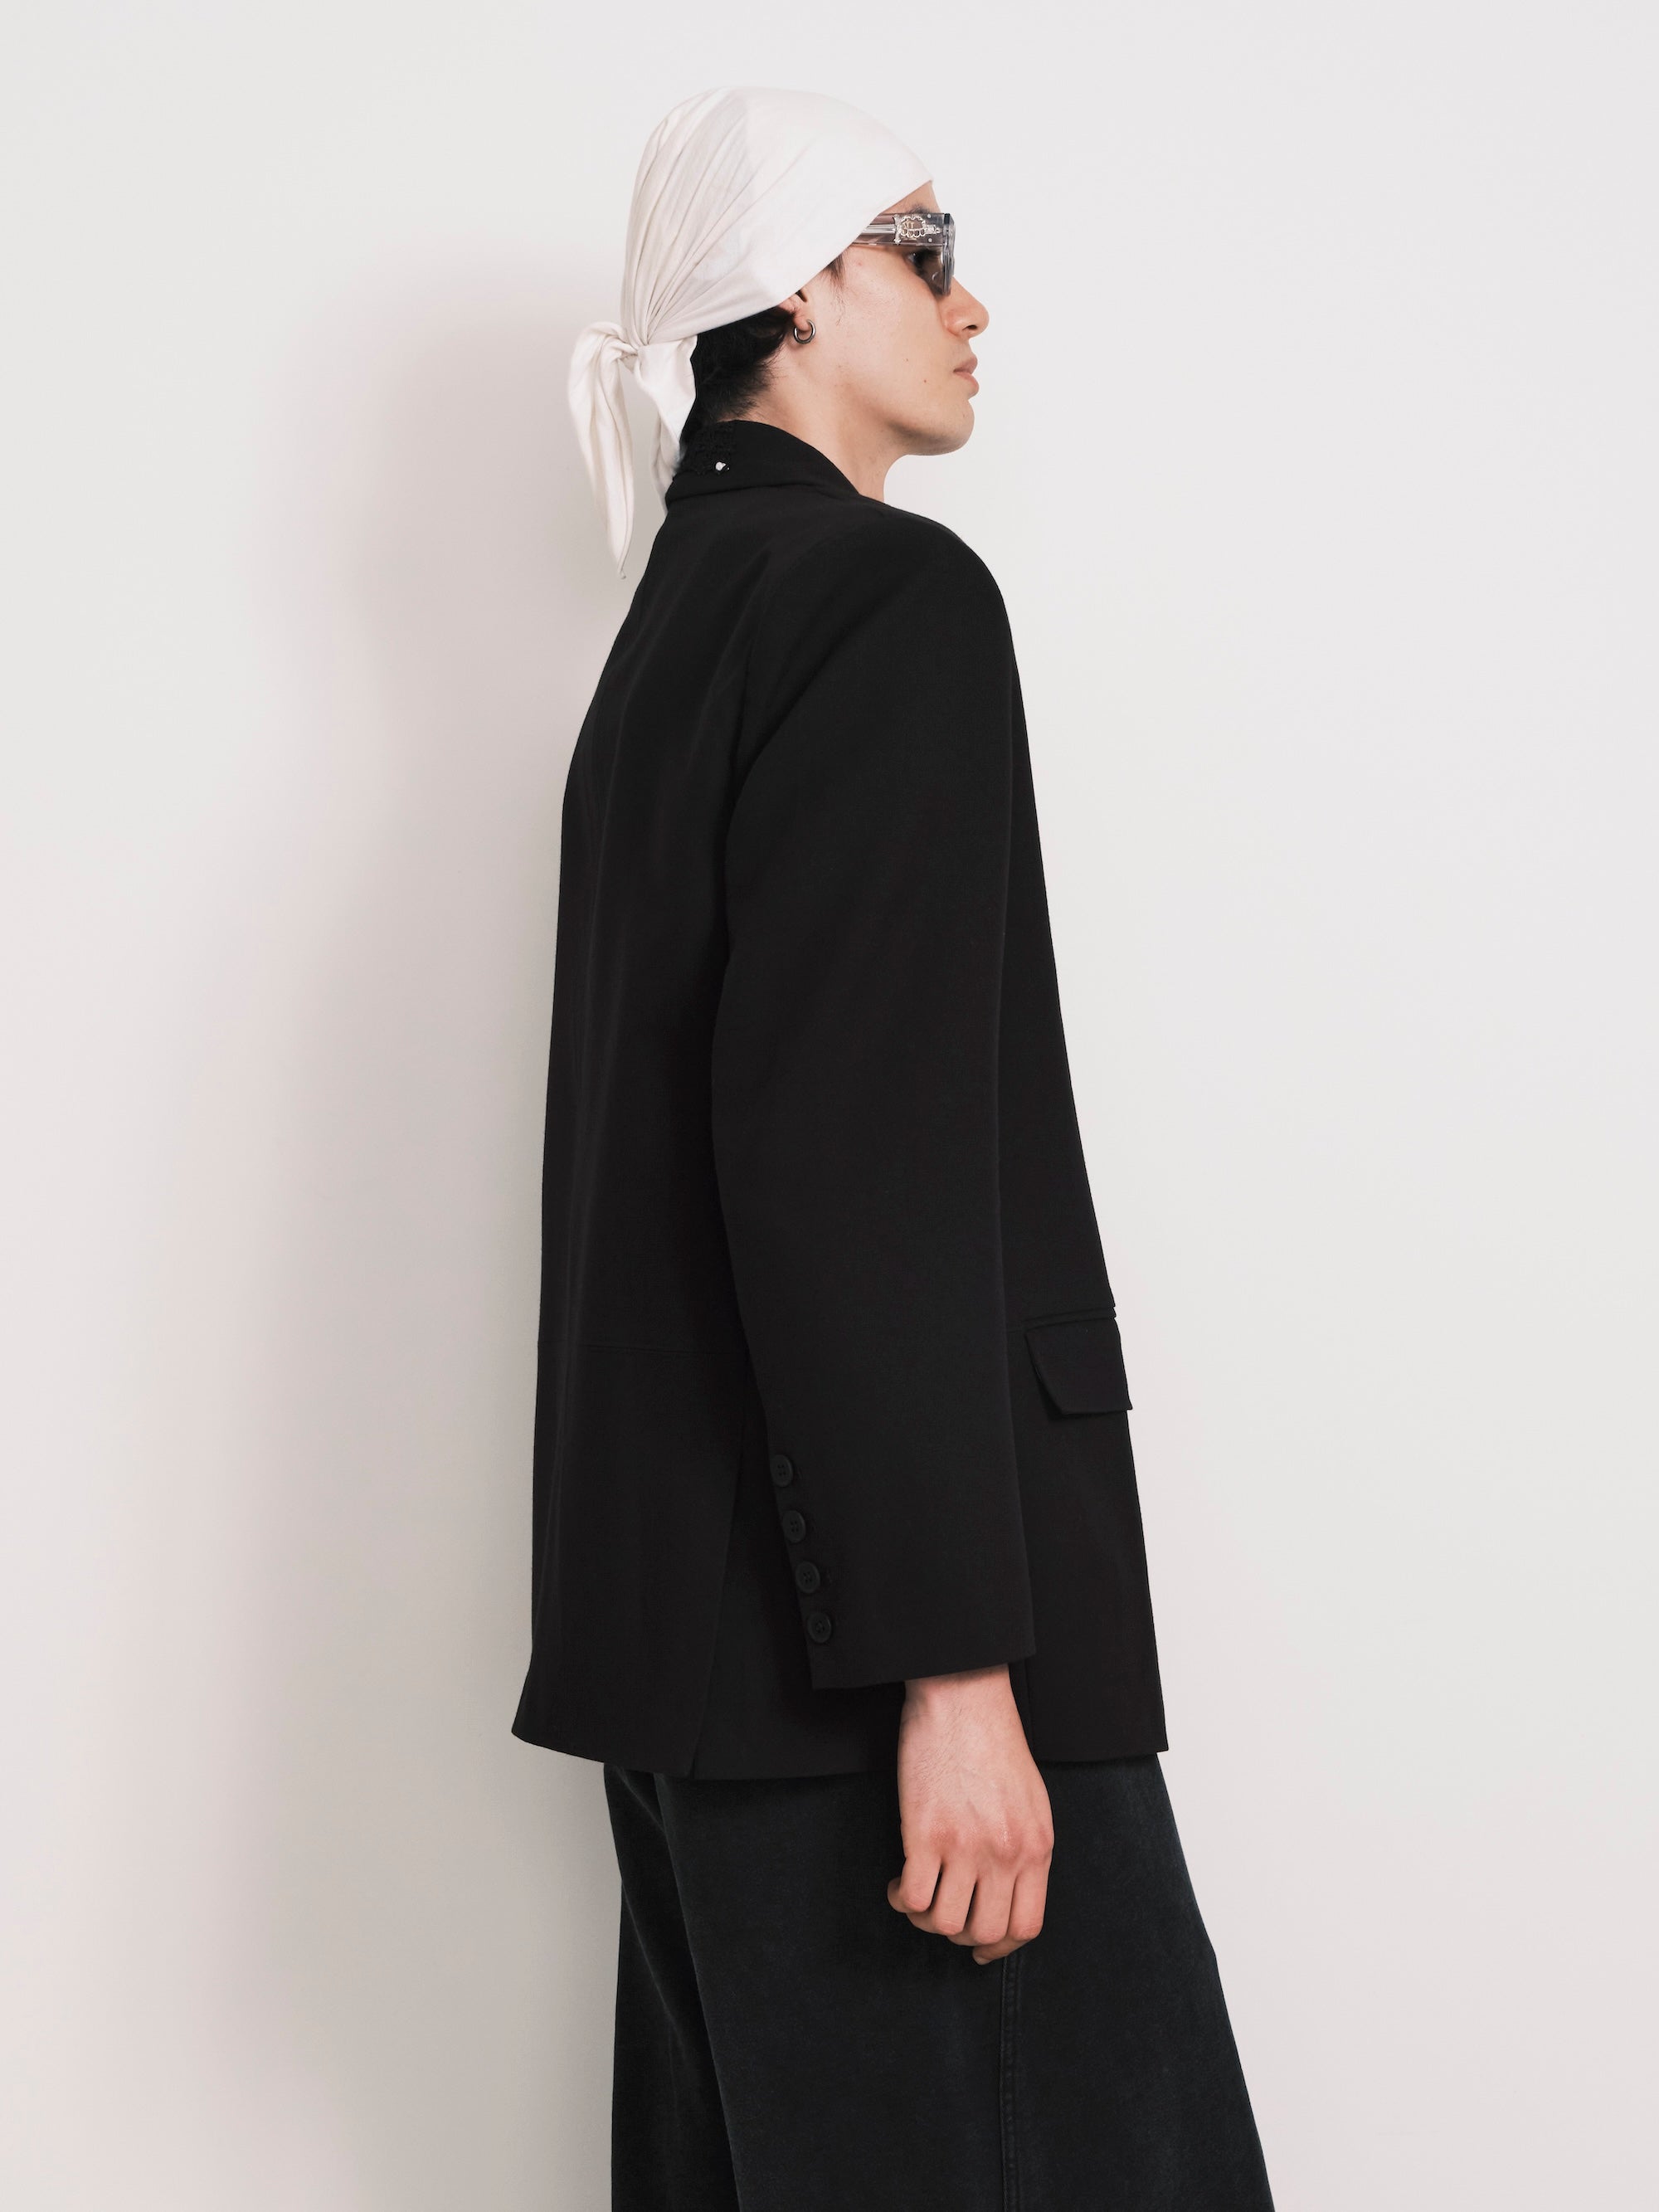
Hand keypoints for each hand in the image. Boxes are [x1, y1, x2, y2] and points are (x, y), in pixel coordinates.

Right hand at [886, 1664, 1053, 1963]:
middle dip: (960, 1934)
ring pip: (946, 1923)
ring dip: (926, 1919)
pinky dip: (902, 1900)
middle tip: (942, 1911)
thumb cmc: (993, 1741)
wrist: (963, 1695)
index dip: (999, 1947)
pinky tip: (899, 1882)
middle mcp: (1006, 1854)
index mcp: (1036, 1846)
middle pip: (985, 1931)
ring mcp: (966, 1846)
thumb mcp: (1030, 1800)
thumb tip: (1007, 1891)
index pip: (1026, 1926)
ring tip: (918, 1893)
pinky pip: (913, 1898)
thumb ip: (1024, 1847)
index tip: (979, 1947)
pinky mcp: (927, 1833)